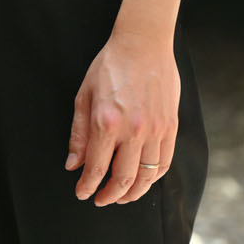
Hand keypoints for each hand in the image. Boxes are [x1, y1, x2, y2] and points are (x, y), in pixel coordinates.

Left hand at [66, 29, 179, 205]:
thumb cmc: (110, 66)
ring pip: (147, 176)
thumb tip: (73, 166)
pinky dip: (153, 177)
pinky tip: (143, 179)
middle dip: (110, 195)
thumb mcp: (84, 96)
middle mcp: (133, 130)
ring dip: (133, 193)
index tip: (83, 193)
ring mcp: (156, 130)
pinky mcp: (170, 126)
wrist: (143, 43)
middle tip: (101, 200)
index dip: (88, 187)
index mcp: (106, 122)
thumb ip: (79, 135)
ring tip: (122, 196)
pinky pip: (164, 162)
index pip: (96, 169)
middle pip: (123, 179)